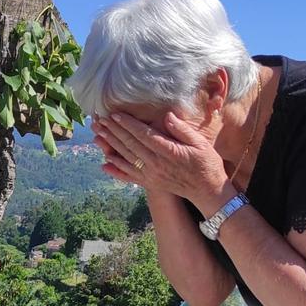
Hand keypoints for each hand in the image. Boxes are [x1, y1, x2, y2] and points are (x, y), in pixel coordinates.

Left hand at [97, 111, 234, 214]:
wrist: (207, 191)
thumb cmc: (207, 164)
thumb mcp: (200, 143)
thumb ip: (182, 130)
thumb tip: (167, 116)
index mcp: (168, 151)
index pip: (143, 134)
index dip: (127, 124)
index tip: (115, 114)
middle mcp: (156, 164)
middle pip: (130, 144)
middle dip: (113, 132)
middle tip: (99, 121)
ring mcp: (151, 175)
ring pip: (126, 158)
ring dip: (110, 146)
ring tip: (97, 136)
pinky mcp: (150, 183)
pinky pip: (129, 176)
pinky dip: (116, 169)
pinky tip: (104, 163)